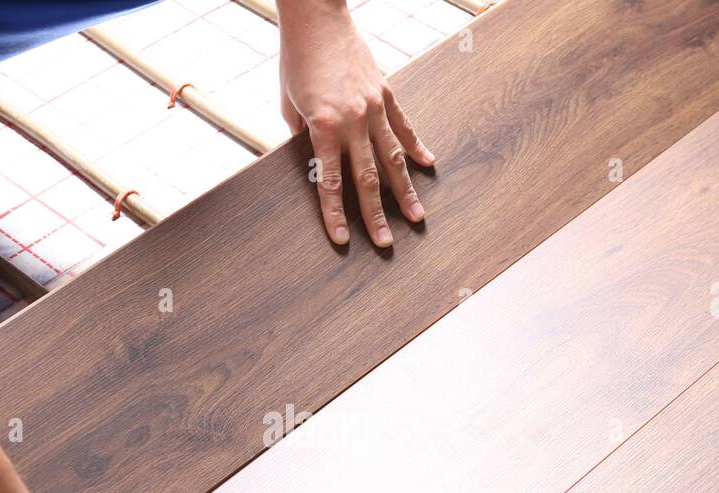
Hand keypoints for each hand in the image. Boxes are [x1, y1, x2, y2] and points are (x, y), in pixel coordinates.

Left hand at [278, 1, 434, 246]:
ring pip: (393, 159)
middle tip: (386, 244)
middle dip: (376, 216)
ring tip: (417, 217)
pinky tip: (429, 165)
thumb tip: (313, 160)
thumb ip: (302, 136)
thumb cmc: (297, 60)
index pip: (330, 183)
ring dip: (406, 192)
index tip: (343, 240)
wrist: (317, 18)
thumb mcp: (289, 104)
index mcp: (323, 127)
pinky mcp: (386, 92)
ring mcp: (373, 107)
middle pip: (367, 179)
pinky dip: (417, 146)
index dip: (335, 215)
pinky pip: (404, 126)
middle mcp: (353, 121)